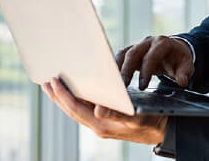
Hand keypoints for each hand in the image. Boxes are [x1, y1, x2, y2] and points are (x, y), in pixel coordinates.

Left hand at [41, 77, 166, 143]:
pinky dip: (75, 97)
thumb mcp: (138, 116)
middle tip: (44, 80)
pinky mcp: (105, 118)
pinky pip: (84, 107)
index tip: (53, 81)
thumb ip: (117, 114)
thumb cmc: (153, 121)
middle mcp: (98, 124)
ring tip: (52, 83)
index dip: (63, 95)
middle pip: (71, 109)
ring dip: (63, 96)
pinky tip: (72, 89)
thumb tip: (97, 109)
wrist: (164, 129)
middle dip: (57, 95)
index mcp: (102, 124)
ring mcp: (101, 122)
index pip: (76, 109)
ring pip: (76, 108)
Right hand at [116, 35, 193, 88]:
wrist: (176, 49)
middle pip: (133, 52)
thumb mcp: (187, 66)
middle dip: (126, 69)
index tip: (142, 86)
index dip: (146, 71)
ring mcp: (139, 45)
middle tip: (122, 86)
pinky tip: (112, 79)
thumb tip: (181, 81)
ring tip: (113, 84)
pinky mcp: (133, 51)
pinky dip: (115, 66)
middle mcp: (149, 42)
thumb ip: (185, 73)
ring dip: (117, 68)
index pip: (151, 56)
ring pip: (124, 53)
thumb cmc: (180, 59)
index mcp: (163, 43)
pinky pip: (121, 56)